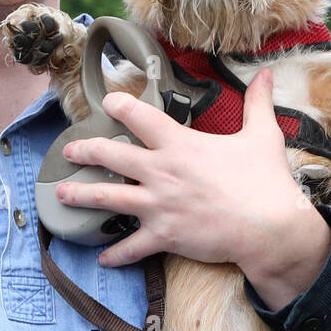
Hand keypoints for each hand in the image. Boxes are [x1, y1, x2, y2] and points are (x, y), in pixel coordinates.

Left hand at [57, 70, 330, 306]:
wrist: (269, 227)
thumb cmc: (265, 180)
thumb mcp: (263, 134)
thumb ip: (259, 102)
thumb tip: (267, 74)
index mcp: (180, 144)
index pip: (140, 116)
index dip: (119, 106)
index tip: (107, 103)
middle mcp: (161, 171)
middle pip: (111, 155)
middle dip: (85, 151)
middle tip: (70, 151)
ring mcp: (158, 205)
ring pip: (107, 198)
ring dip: (81, 195)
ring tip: (61, 194)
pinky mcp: (163, 235)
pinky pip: (130, 247)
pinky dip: (114, 253)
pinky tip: (102, 256)